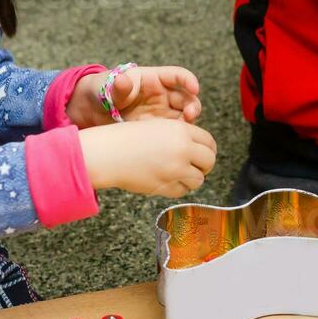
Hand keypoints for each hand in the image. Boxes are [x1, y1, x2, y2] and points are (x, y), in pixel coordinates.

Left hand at [67, 66, 202, 126]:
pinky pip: (173, 133)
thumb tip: (121, 80)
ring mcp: (161, 114)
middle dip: (192, 105)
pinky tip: (176, 144)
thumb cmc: (101, 92)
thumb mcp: (108, 87)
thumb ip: (118, 86)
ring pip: (183, 117)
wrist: (90, 113)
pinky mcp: (157, 130)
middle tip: (190, 114)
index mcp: (153, 79)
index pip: (177, 76)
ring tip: (186, 131)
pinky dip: (178, 138)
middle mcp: (162, 96)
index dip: (188, 80)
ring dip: (188, 123)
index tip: (195, 88)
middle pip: (186, 98)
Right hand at [79, 120, 217, 197]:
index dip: (208, 149)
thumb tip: (198, 150)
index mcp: (181, 130)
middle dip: (204, 166)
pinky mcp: (166, 186)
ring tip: (177, 174)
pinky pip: (182, 191)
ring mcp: (176, 169)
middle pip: (209, 161)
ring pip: (198, 179)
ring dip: (190, 179)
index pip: (209, 142)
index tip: (203, 155)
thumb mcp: (158, 127)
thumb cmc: (127, 138)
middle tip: (194, 167)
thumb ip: (180, 137)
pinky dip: (177, 188)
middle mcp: (182, 149)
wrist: (108, 153)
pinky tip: (166, 181)